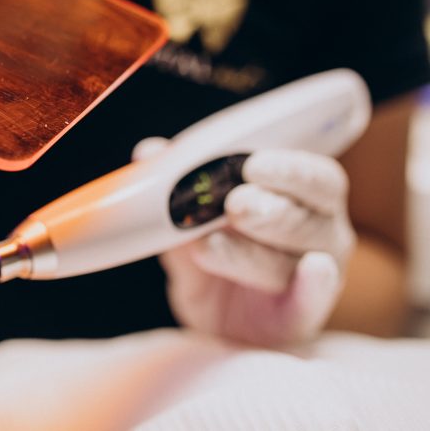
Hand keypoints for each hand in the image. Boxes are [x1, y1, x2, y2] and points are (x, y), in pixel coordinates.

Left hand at [135, 139, 356, 345]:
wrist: (212, 315)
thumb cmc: (214, 250)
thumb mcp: (190, 218)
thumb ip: (176, 188)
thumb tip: (150, 152)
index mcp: (301, 197)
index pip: (314, 177)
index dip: (288, 168)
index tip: (252, 163)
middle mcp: (320, 233)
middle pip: (306, 217)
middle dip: (267, 209)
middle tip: (234, 205)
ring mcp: (317, 278)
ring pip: (295, 259)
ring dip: (251, 251)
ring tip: (207, 246)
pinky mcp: (300, 317)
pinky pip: (311, 303)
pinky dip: (312, 287)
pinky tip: (312, 269)